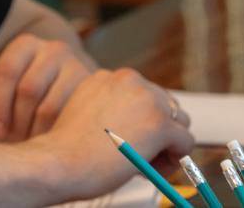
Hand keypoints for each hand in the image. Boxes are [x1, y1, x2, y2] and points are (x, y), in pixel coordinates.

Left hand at [0, 32, 90, 140]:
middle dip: (16, 121)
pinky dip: (56, 137)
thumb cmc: (21, 110)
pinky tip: (50, 146)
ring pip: (49, 108)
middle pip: (28, 89)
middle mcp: (54, 49)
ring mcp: (79, 68)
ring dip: (34, 132)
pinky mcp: (97, 94)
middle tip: (12, 141)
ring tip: (28, 146)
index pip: (6, 71)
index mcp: (25, 45)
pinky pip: (72, 122)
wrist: (67, 113)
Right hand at [26, 68, 193, 202]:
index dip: (141, 122)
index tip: (128, 139)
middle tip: (137, 153)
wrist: (58, 161)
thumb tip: (140, 121)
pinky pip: (185, 144)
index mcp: (110, 76)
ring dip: (166, 145)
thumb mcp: (88, 111)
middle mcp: (130, 80)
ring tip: (142, 161)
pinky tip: (147, 167)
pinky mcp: (160, 124)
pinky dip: (173, 160)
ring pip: (179, 123)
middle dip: (158, 131)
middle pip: (167, 106)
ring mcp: (147, 100)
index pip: (146, 96)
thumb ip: (114, 107)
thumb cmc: (68, 146)